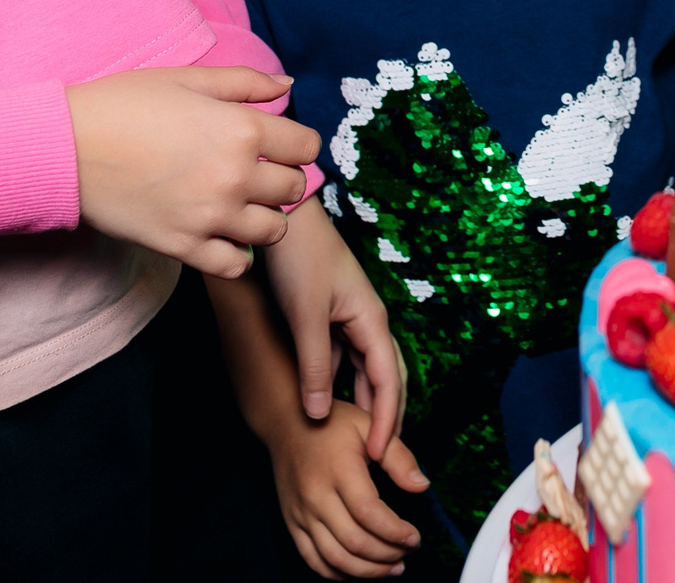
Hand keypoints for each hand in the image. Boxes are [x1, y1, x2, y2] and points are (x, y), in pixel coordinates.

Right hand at [66, 67, 317, 278]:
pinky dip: (236, 253)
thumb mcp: (188, 79)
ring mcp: (210, 216)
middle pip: (293, 189)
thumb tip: (287, 86)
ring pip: (273, 230)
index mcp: (243, 130)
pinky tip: (221, 234)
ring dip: (264, 217)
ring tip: (239, 204)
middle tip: (255, 172)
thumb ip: (245, 83)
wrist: (65, 146)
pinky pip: (235, 264)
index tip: (276, 145)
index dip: (295, 144)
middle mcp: (235, 176)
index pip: (307, 148)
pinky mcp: (182, 246)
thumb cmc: (124, 104)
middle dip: (280, 178)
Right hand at [264, 391, 428, 577]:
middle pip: (354, 541)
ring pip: (334, 558)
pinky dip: (338, 573)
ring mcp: (301, 513)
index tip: (415, 537)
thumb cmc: (332, 424)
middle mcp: (316, 496)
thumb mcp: (370, 425)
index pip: (369, 513)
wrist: (287, 424)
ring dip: (367, 570)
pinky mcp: (292, 523)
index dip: (395, 532)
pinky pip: (313, 560)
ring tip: (392, 567)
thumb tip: (422, 486)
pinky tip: (360, 571)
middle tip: (408, 551)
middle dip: (387, 554)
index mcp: (339, 470)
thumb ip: (398, 457)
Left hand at [269, 197, 407, 456]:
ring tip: (361, 438)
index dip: (386, 420)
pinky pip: (344, 360)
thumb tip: (319, 414)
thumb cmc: (300, 260)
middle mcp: (368, 322)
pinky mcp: (332, 317)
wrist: (286, 219)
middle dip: (388, 416)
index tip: (380, 454)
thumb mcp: (305, 317)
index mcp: (371, 321)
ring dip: (366, 403)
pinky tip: (329, 402)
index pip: (388, 381)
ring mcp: (351, 319)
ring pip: (366, 371)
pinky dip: (343, 385)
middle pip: (388, 378)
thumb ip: (313, 366)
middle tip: (383, 456)